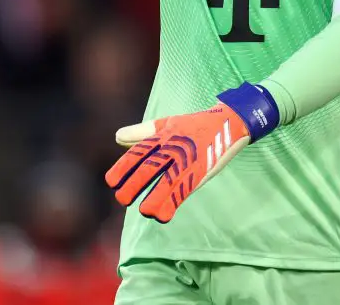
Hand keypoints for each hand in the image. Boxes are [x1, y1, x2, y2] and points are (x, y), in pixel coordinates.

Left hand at [104, 83, 279, 222]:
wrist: (228, 123)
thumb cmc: (194, 124)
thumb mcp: (166, 124)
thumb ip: (141, 132)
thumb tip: (117, 137)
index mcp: (163, 135)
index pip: (138, 152)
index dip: (123, 167)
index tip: (111, 181)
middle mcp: (174, 147)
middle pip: (149, 168)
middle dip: (134, 185)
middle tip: (123, 199)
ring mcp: (188, 160)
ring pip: (167, 183)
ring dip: (154, 199)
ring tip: (143, 211)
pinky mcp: (201, 172)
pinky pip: (185, 190)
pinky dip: (173, 203)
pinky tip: (162, 216)